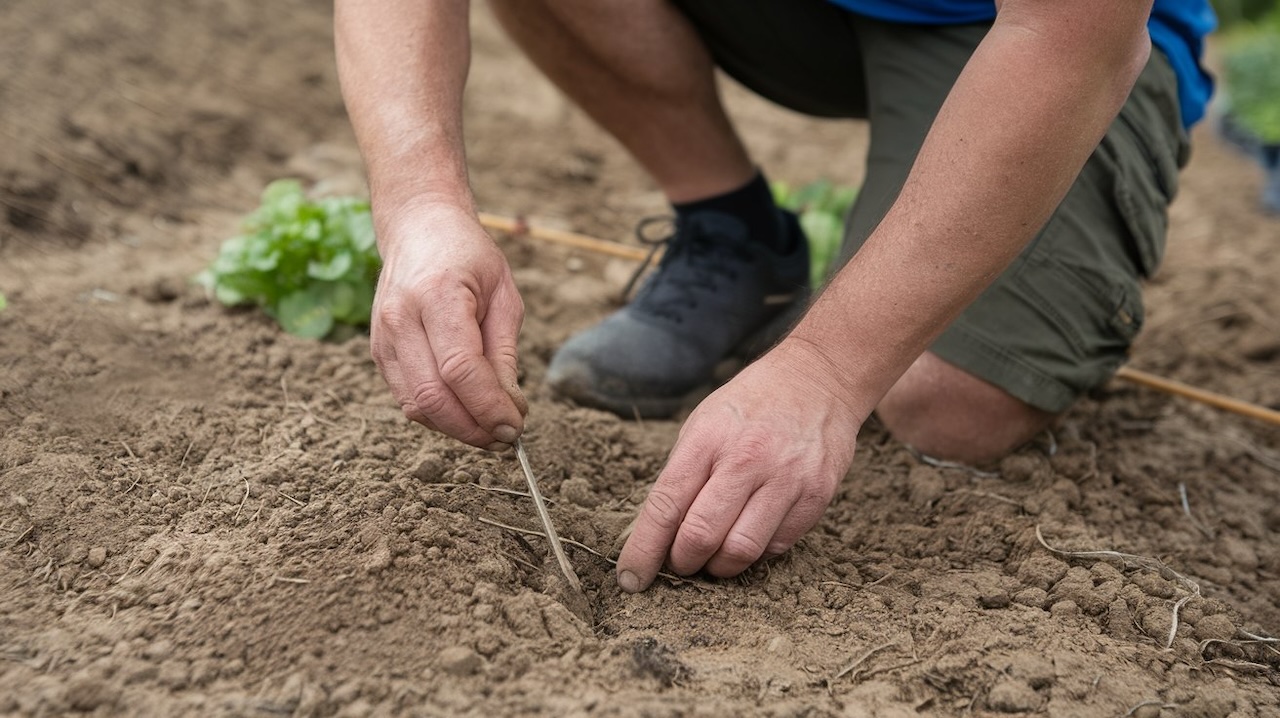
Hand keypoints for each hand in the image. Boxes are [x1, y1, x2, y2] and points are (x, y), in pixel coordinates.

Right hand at [370, 201, 526, 448]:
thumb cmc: (469, 257)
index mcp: (437, 295)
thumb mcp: (504, 295)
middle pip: (432, 396)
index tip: (515, 427)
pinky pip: (406, 399)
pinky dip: (438, 415)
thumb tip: (509, 410)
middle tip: (506, 437)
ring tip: (490, 428)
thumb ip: (504, 355)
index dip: (489, 407)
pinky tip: (465, 411)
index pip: (460, 369)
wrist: (419, 228)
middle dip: (473, 428)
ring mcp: (382, 337)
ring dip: (456, 428)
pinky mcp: (378, 352)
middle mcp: (400, 318)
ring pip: (415, 406)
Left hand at [615, 339, 865, 590]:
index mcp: (707, 439)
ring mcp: (786, 478)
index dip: (643, 550)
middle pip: (700, 537)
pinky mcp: (817, 494)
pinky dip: (757, 553)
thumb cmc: (749, 406)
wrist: (818, 379)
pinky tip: (751, 534)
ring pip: (741, 552)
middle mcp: (747, 459)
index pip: (665, 507)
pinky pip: (777, 546)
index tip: (630, 579)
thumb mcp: (704, 425)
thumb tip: (660, 534)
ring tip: (714, 557)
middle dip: (682, 563)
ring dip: (719, 567)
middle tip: (681, 563)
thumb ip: (683, 476)